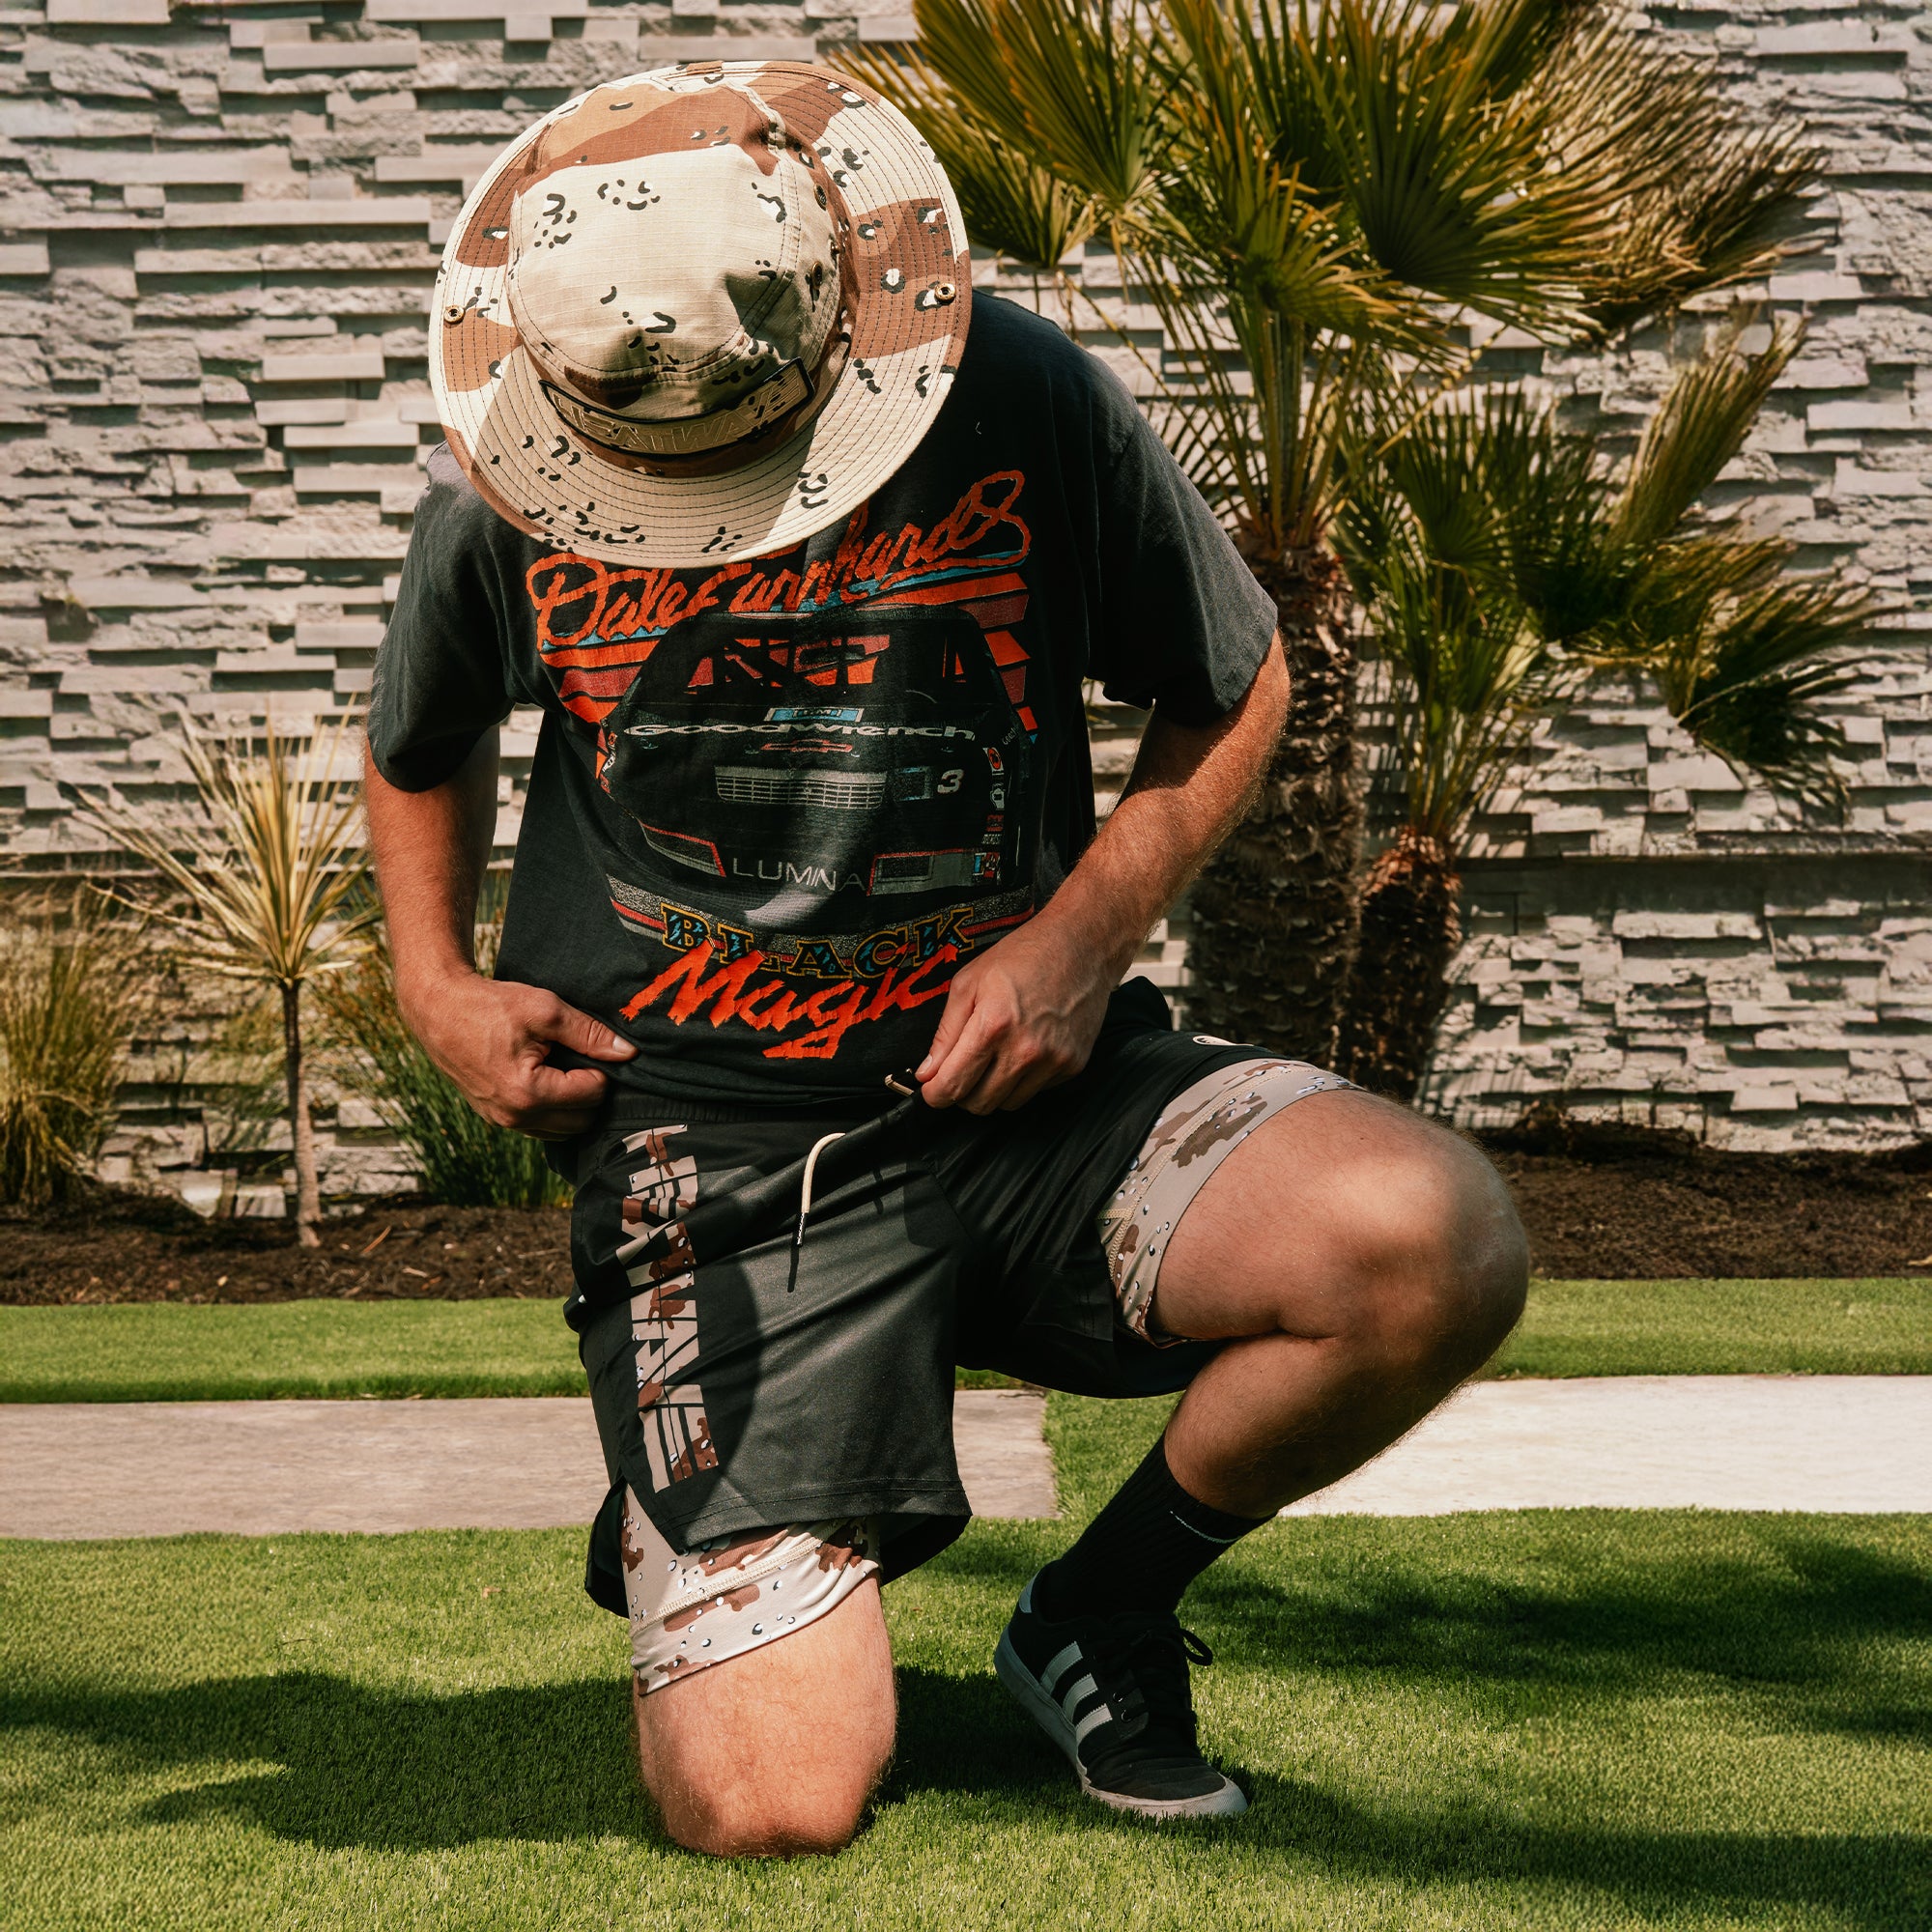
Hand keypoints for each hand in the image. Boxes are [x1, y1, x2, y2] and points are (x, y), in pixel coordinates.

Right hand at [399, 970, 635, 1138]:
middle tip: (585, 1061)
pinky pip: (539, 1127)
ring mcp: (501, 1122)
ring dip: (573, 1107)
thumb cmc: (490, 1005)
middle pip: (582, 1121)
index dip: (601, 1071)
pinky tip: (550, 1080)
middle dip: (591, 1093)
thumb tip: (628, 1053)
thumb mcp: (545, 1010)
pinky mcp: (494, 1118)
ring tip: (567, 1070)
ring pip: (561, 1130)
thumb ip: (589, 1034)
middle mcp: (514, 1117)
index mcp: (528, 1094)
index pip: (592, 1095)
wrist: (438, 1008)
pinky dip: (553, 1110)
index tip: (591, 1049)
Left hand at [916, 914, 1117, 1113]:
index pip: (954, 1085)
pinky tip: (1024, 1050)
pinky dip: (1023, 1080)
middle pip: (979, 1103)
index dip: (935, 1094)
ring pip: (1008, 1104)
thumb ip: (945, 1033)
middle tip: (962, 1071)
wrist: (1082, 946)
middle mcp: (1025, 1050)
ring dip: (993, 1089)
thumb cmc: (1023, 956)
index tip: (931, 1090)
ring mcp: (1053, 1060)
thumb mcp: (969, 982)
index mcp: (993, 1026)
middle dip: (962, 1093)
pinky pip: (1036, 1091)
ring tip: (995, 1058)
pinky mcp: (1073, 1065)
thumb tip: (927, 1072)